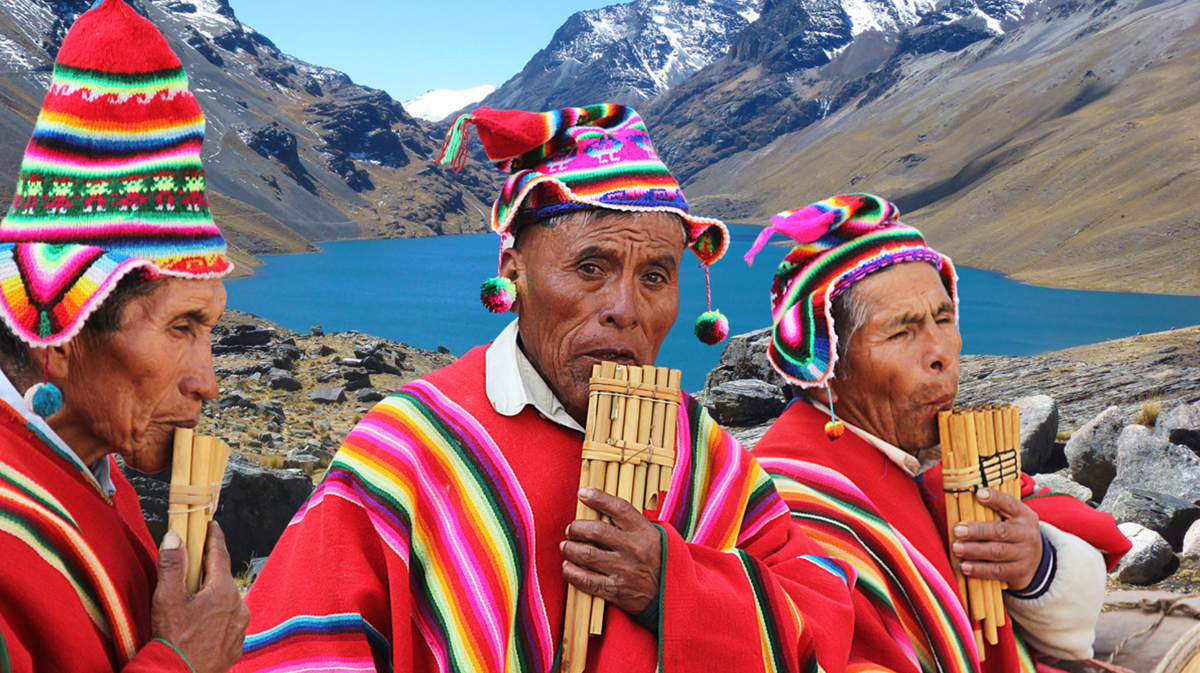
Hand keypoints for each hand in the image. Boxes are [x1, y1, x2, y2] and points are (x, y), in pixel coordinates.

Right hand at [151, 523, 250, 672]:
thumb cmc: (172, 641)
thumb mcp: (167, 599)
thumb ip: (171, 565)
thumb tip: (174, 537)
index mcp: (224, 591)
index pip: (220, 554)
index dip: (214, 537)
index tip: (211, 525)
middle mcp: (239, 607)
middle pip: (222, 579)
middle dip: (209, 570)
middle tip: (194, 565)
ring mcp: (240, 628)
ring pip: (226, 602)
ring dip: (212, 596)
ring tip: (193, 601)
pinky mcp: (236, 645)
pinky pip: (228, 623)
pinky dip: (216, 617)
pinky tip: (200, 623)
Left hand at [561, 488, 661, 614]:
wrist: (671, 594)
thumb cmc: (657, 560)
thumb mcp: (653, 536)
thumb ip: (630, 524)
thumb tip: (598, 509)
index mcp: (644, 532)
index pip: (619, 508)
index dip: (598, 498)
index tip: (582, 493)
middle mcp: (634, 549)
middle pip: (596, 531)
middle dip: (576, 528)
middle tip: (571, 529)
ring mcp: (624, 570)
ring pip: (586, 554)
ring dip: (569, 549)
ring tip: (566, 547)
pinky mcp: (616, 590)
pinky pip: (586, 580)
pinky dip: (571, 572)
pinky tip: (568, 567)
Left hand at [952, 487, 1042, 589]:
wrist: (1035, 562)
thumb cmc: (1012, 535)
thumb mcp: (1011, 519)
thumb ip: (993, 511)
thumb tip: (962, 502)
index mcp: (1024, 515)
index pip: (1010, 503)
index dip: (995, 498)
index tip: (978, 494)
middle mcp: (1028, 534)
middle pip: (1001, 531)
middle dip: (977, 531)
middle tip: (957, 530)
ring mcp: (1026, 554)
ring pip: (997, 552)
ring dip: (974, 550)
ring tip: (956, 548)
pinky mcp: (1020, 572)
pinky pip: (997, 571)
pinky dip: (979, 569)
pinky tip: (965, 567)